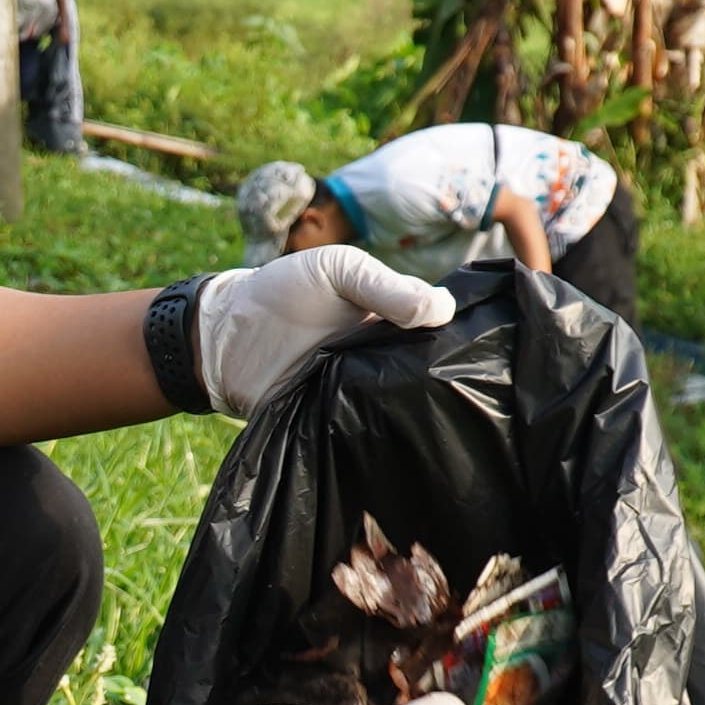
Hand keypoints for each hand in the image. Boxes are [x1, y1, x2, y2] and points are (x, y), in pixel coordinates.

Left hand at [190, 244, 454, 416]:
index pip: (441, 334)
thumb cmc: (285, 290)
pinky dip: (379, 431)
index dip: (458, 342)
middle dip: (440, 378)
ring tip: (434, 411)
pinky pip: (368, 432)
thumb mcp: (339, 270)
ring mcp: (364, 393)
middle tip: (458, 385)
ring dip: (412, 406)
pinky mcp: (340, 423)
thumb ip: (387, 288)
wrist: (226, 334)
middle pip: (426, 374)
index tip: (478, 351)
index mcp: (395, 320)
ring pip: (402, 405)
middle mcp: (385, 360)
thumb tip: (443, 309)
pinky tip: (396, 434)